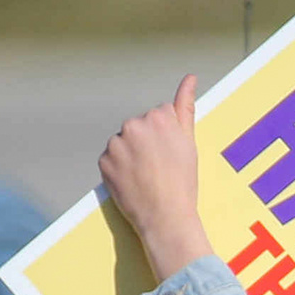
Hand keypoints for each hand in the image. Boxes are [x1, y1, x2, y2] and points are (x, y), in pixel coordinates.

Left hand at [101, 76, 213, 275]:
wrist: (166, 217)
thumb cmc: (182, 181)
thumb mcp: (189, 142)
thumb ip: (186, 105)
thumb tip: (190, 77)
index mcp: (157, 117)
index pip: (159, 116)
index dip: (167, 137)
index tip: (172, 155)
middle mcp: (134, 124)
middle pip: (140, 127)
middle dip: (147, 143)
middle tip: (160, 169)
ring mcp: (117, 143)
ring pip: (124, 142)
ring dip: (132, 155)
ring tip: (147, 177)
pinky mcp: (104, 161)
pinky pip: (111, 159)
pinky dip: (120, 169)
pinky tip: (133, 182)